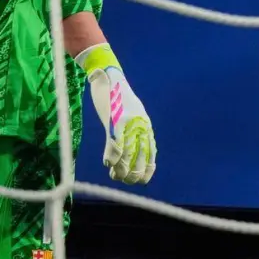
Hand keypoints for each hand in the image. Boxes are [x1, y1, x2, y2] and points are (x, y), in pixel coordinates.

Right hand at [87, 54, 155, 184]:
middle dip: (131, 176)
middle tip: (122, 179)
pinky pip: (114, 147)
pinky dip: (110, 159)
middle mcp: (140, 129)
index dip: (146, 173)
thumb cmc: (119, 96)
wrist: (109, 76)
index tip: (139, 181)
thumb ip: (137, 130)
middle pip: (139, 161)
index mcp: (146, 128)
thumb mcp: (134, 114)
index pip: (151, 156)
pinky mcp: (114, 122)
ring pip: (126, 158)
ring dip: (120, 171)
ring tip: (114, 175)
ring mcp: (128, 126)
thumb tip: (138, 148)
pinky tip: (107, 163)